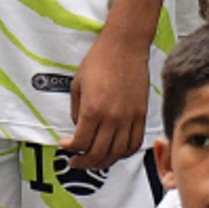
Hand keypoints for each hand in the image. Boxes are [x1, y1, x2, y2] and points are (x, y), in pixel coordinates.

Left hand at [63, 29, 150, 170]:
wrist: (125, 45)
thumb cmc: (100, 60)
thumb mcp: (78, 85)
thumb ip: (77, 110)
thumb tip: (79, 128)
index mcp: (92, 110)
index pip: (80, 144)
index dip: (71, 149)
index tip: (67, 146)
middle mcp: (112, 117)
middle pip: (97, 154)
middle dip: (84, 162)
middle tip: (77, 161)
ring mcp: (129, 117)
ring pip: (117, 153)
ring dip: (104, 162)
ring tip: (95, 160)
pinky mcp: (141, 114)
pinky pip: (135, 142)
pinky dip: (125, 152)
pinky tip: (117, 151)